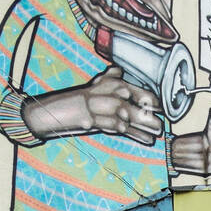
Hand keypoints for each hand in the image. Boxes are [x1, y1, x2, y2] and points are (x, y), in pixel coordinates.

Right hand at [21, 66, 163, 145]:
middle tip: (161, 122)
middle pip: (129, 102)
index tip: (159, 106)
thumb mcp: (90, 88)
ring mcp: (94, 106)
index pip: (128, 88)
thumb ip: (106, 79)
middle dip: (146, 113)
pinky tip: (144, 140)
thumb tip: (119, 70)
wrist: (49, 111)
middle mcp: (100, 92)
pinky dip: (130, 133)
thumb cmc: (73, 101)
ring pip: (124, 115)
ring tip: (156, 133)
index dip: (145, 97)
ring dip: (142, 125)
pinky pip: (114, 127)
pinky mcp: (90, 121)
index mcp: (103, 84)